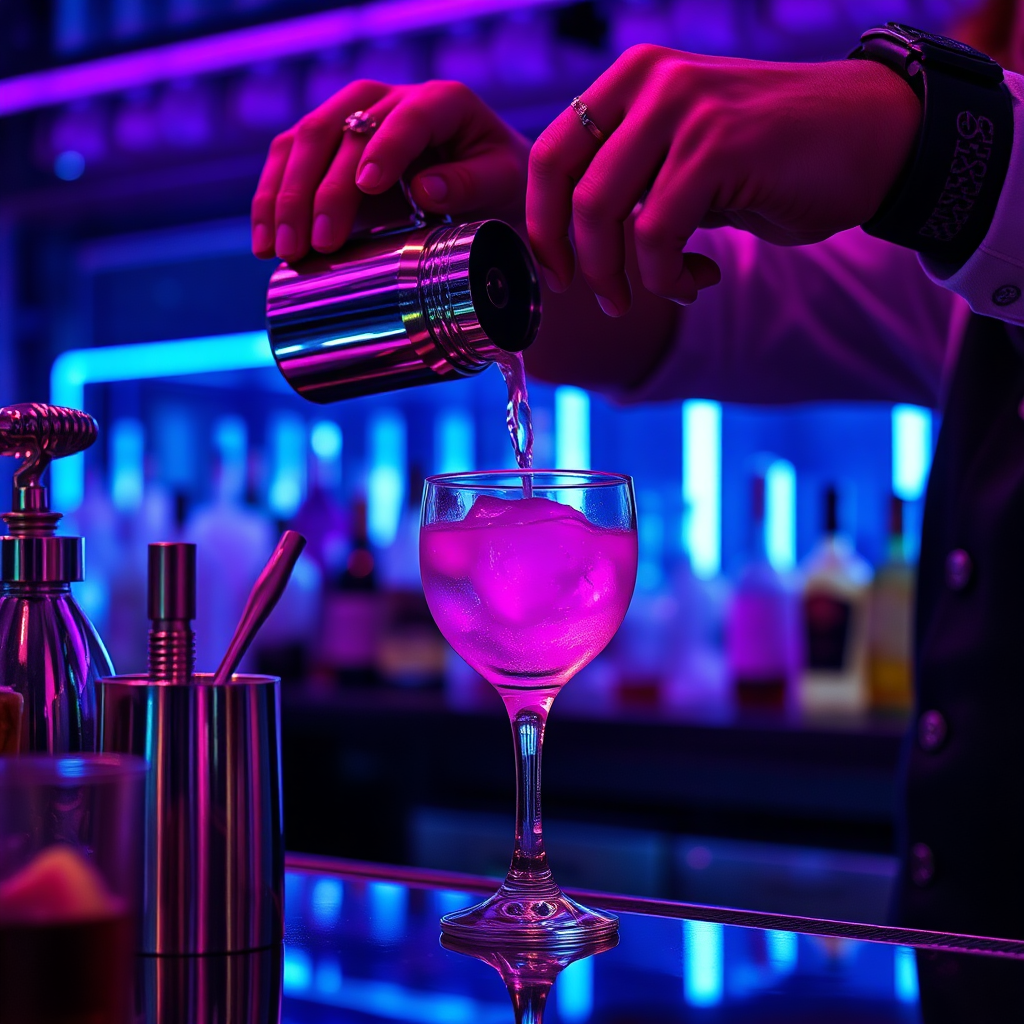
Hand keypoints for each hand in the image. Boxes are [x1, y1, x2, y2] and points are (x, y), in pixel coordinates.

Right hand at [251, 80, 529, 261]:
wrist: (490, 188)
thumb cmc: (500, 188)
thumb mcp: (501, 186)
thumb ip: (471, 184)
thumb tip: (423, 189)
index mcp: (442, 102)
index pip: (408, 117)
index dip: (385, 147)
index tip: (368, 187)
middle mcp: (391, 99)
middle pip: (340, 129)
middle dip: (320, 190)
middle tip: (315, 245)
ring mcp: (353, 116)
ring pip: (304, 141)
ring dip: (284, 198)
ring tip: (281, 251)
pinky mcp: (329, 143)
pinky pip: (288, 160)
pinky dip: (271, 201)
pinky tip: (265, 240)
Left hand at [527, 45, 920, 313]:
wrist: (873, 138)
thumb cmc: (777, 159)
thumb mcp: (688, 159)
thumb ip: (635, 181)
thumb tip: (577, 239)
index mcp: (633, 81)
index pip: (550, 154)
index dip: (540, 223)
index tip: (557, 272)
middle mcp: (651, 81)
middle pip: (565, 185)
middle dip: (572, 259)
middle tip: (603, 299)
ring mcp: (684, 106)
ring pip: (602, 212)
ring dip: (620, 276)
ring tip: (660, 292)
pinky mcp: (718, 143)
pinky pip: (656, 234)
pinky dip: (667, 276)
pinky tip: (698, 278)